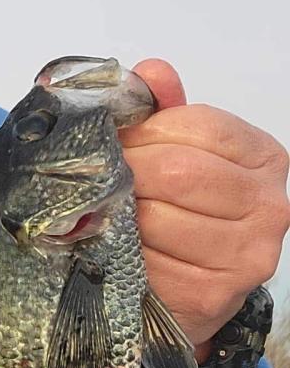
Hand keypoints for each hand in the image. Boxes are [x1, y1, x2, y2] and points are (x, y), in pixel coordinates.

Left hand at [119, 60, 289, 361]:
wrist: (190, 287)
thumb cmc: (182, 208)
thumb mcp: (178, 152)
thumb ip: (165, 113)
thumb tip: (151, 72)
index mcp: (264, 158)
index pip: (199, 126)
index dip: (146, 132)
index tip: (122, 142)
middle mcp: (268, 205)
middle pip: (177, 171)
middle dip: (126, 172)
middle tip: (100, 180)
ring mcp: (245, 254)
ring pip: (156, 218)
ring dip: (118, 214)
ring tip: (106, 213)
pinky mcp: (211, 295)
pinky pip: (146, 263)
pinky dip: (118, 253)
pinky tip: (114, 248)